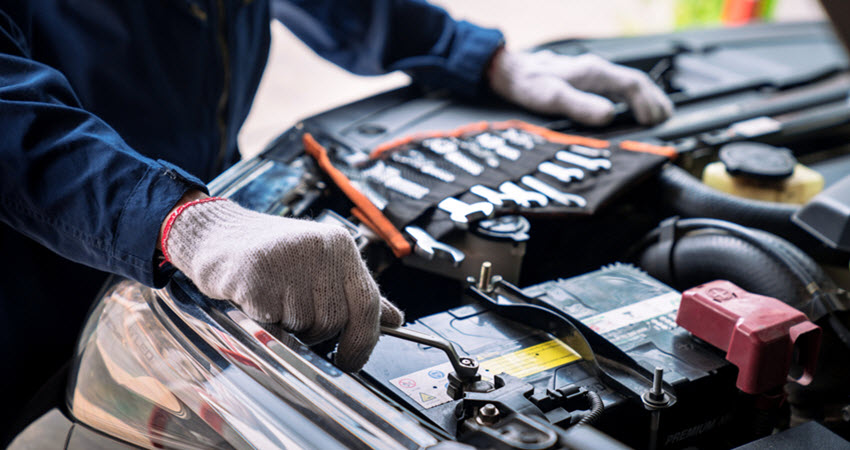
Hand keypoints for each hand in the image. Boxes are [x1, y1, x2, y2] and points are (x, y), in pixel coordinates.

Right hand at [160, 195, 403, 371]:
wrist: (215, 235)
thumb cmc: (272, 256)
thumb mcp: (321, 265)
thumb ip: (356, 292)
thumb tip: (394, 319)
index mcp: (340, 245)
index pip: (368, 302)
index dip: (363, 340)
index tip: (351, 360)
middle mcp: (319, 248)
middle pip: (335, 321)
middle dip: (317, 333)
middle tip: (296, 318)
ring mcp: (287, 261)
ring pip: (304, 325)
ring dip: (289, 326)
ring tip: (274, 300)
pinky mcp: (256, 277)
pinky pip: (273, 323)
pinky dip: (266, 322)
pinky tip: (256, 300)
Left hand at [488, 48, 672, 125]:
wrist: (510, 71)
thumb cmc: (528, 84)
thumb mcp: (552, 97)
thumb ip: (580, 106)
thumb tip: (609, 115)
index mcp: (593, 72)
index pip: (632, 84)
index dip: (647, 103)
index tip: (655, 121)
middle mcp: (596, 69)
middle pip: (636, 82)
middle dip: (654, 100)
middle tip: (666, 120)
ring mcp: (592, 73)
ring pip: (628, 83)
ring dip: (645, 98)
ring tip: (658, 115)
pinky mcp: (586, 79)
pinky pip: (616, 86)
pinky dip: (631, 97)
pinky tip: (632, 109)